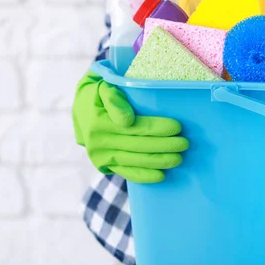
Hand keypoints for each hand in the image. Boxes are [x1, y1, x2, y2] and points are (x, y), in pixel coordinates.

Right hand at [72, 70, 188, 182]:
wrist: (80, 110)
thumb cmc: (97, 95)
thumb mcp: (102, 88)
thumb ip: (114, 100)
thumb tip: (127, 120)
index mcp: (100, 122)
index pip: (137, 127)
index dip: (159, 128)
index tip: (177, 127)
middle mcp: (100, 142)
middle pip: (140, 146)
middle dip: (165, 146)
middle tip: (185, 144)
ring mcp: (102, 156)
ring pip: (136, 161)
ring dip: (160, 161)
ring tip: (179, 158)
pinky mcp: (105, 166)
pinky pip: (128, 173)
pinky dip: (145, 176)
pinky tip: (161, 175)